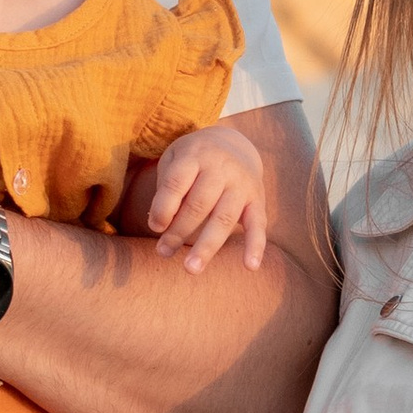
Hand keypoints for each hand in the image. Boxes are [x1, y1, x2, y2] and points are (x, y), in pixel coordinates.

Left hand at [147, 122, 268, 273]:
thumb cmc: (194, 159)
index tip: (154, 227)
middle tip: (163, 252)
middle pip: (199, 204)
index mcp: (196, 155)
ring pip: (224, 218)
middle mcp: (222, 167)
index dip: (163, 208)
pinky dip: (256, 246)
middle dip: (179, 231)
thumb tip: (160, 227)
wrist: (234, 143)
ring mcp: (242, 183)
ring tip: (191, 269)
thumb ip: (167, 188)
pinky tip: (250, 266)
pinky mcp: (257, 199)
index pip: (177, 183)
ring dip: (207, 246)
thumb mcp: (175, 160)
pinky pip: (258, 224)